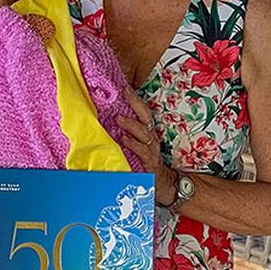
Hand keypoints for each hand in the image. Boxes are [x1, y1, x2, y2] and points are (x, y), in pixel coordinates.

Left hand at [117, 87, 176, 203]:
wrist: (162, 183)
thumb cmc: (145, 162)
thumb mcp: (137, 145)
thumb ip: (126, 134)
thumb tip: (109, 120)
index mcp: (148, 131)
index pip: (143, 111)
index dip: (135, 98)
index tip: (124, 87)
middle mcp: (151, 137)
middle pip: (145, 116)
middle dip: (135, 103)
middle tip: (124, 93)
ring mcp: (151, 149)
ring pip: (143, 133)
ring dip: (131, 124)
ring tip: (119, 119)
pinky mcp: (149, 162)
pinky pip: (142, 151)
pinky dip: (133, 144)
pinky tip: (123, 139)